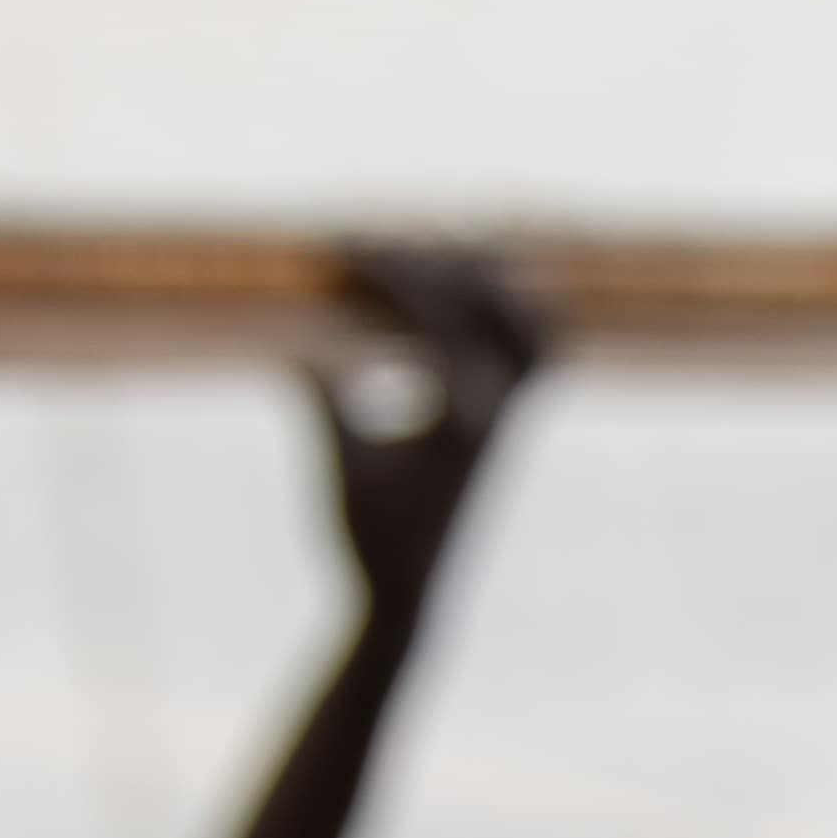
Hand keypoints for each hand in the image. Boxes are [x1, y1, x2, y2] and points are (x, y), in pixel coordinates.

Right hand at [315, 243, 547, 599]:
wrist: (409, 588)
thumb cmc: (369, 531)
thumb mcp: (342, 466)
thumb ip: (327, 406)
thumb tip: (299, 351)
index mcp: (461, 421)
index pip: (443, 322)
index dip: (393, 275)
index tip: (339, 250)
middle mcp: (497, 415)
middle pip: (503, 311)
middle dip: (440, 268)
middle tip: (373, 249)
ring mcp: (507, 420)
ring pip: (537, 336)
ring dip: (494, 289)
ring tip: (427, 259)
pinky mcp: (501, 426)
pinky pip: (526, 357)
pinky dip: (496, 318)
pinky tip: (436, 300)